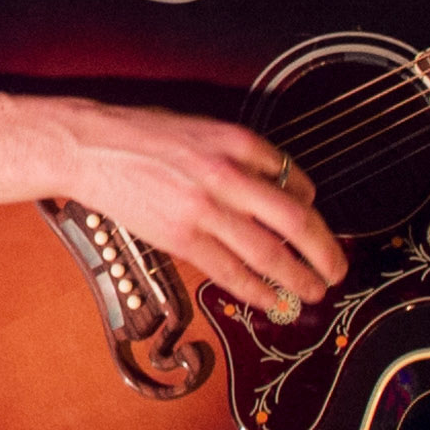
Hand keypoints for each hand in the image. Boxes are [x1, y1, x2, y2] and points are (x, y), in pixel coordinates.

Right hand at [44, 99, 346, 312]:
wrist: (92, 148)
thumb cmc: (144, 134)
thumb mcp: (203, 128)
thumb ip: (242, 155)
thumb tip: (280, 186)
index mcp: (237, 141)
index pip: (294, 178)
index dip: (311, 204)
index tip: (315, 222)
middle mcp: (227, 175)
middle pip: (295, 221)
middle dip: (324, 251)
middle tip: (338, 269)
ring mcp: (205, 209)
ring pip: (268, 253)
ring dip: (298, 278)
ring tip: (314, 292)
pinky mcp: (181, 238)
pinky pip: (229, 271)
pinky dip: (257, 290)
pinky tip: (272, 300)